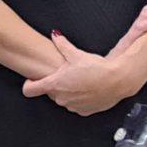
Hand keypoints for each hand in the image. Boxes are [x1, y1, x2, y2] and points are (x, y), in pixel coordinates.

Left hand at [23, 34, 137, 116]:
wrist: (116, 81)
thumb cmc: (96, 69)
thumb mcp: (76, 54)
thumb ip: (62, 45)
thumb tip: (54, 35)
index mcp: (55, 84)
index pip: (29, 90)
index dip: (29, 84)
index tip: (33, 79)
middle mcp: (61, 98)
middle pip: (50, 92)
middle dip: (55, 83)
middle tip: (66, 74)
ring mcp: (72, 106)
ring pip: (63, 98)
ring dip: (67, 91)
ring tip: (79, 80)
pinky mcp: (83, 111)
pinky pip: (75, 105)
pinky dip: (78, 98)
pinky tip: (87, 89)